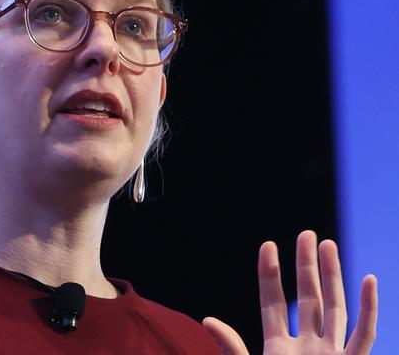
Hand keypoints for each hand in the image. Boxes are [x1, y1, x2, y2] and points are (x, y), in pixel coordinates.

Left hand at [202, 230, 377, 354]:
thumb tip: (207, 320)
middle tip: (306, 233)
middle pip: (308, 298)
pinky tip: (369, 280)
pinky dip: (369, 309)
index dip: (270, 275)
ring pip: (335, 308)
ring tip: (329, 245)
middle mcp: (307, 348)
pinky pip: (364, 335)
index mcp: (278, 349)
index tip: (268, 246)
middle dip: (306, 266)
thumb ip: (231, 348)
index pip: (273, 303)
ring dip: (334, 277)